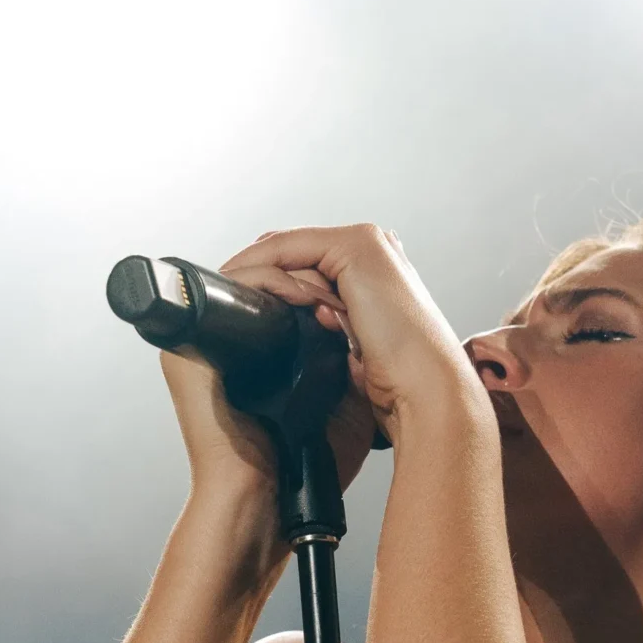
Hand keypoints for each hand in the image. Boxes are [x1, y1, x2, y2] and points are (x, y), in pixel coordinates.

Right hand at [159, 255, 380, 522]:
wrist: (262, 506)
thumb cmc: (296, 467)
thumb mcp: (336, 404)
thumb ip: (345, 360)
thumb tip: (362, 314)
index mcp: (245, 356)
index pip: (279, 296)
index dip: (319, 286)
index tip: (356, 299)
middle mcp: (215, 347)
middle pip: (264, 282)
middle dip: (310, 276)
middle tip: (347, 292)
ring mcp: (196, 347)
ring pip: (248, 279)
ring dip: (295, 277)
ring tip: (332, 297)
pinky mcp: (185, 353)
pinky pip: (230, 294)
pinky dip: (272, 285)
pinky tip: (308, 298)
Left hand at [217, 224, 490, 446]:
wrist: (425, 397)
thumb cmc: (399, 392)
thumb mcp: (353, 361)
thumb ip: (329, 340)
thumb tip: (296, 340)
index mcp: (375, 278)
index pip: (307, 269)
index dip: (269, 289)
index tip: (235, 314)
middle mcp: (373, 253)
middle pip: (293, 256)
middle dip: (253, 278)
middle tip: (217, 302)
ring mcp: (366, 244)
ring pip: (287, 249)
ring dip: (250, 271)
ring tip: (219, 297)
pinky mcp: (356, 247)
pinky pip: (290, 249)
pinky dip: (261, 266)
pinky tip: (238, 289)